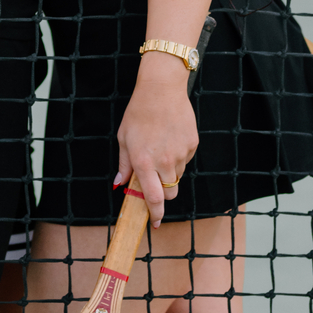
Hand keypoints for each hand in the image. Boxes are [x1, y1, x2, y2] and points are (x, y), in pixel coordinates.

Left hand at [113, 55, 196, 226]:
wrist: (161, 89)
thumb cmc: (138, 113)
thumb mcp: (124, 138)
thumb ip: (124, 165)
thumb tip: (120, 184)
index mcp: (144, 161)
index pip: (153, 198)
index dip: (155, 214)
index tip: (155, 223)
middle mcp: (164, 161)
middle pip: (170, 193)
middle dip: (163, 192)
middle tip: (155, 178)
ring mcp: (180, 153)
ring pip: (177, 176)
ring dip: (169, 172)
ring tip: (160, 148)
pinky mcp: (192, 144)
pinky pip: (185, 160)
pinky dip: (178, 156)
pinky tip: (170, 139)